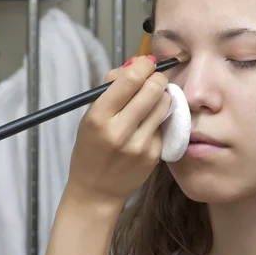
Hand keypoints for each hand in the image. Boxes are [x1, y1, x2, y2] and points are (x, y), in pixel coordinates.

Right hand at [67, 55, 171, 205]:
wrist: (96, 191)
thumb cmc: (91, 147)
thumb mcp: (90, 116)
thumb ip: (111, 88)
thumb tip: (137, 64)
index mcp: (99, 117)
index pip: (129, 80)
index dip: (143, 66)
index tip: (146, 63)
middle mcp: (120, 131)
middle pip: (153, 89)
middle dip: (157, 78)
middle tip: (153, 79)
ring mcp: (140, 145)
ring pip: (165, 104)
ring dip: (162, 95)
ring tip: (151, 100)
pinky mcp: (154, 155)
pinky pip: (164, 124)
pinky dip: (158, 118)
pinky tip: (147, 125)